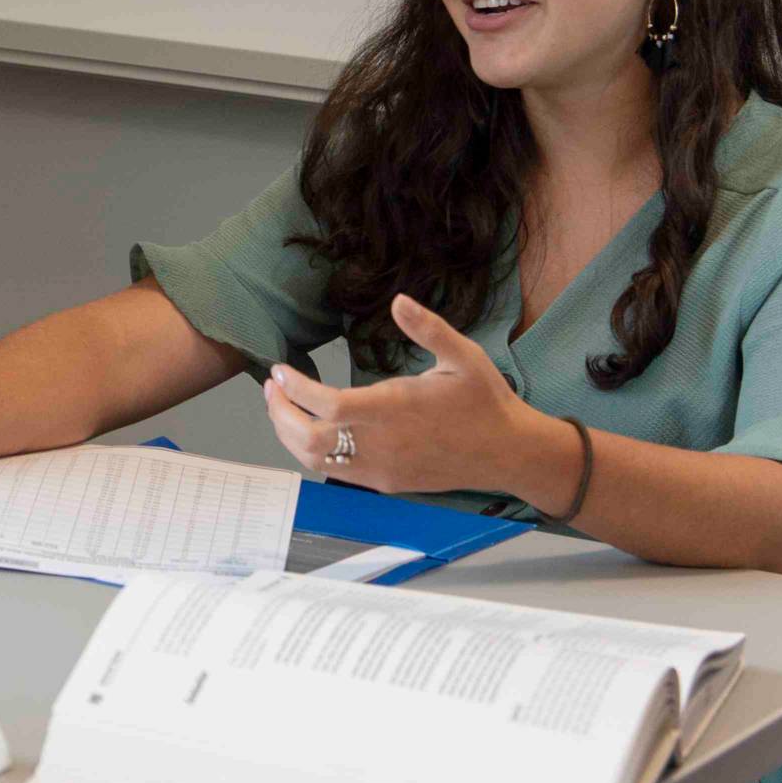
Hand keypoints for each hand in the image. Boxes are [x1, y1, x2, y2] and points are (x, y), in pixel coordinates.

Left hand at [260, 293, 555, 497]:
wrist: (509, 453)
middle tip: (272, 388)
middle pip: (308, 440)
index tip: (279, 371)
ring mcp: (382, 469)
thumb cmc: (485, 400)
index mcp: (394, 409)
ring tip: (284, 407)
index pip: (326, 404)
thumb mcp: (463, 355)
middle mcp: (381, 445)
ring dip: (291, 435)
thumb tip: (399, 300)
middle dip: (280, 414)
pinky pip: (337, 473)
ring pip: (316, 462)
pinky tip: (313, 429)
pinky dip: (314, 453)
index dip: (294, 389)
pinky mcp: (386, 482)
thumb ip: (427, 328)